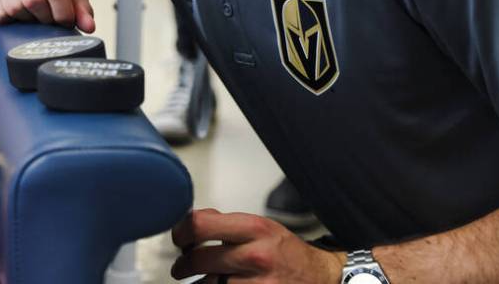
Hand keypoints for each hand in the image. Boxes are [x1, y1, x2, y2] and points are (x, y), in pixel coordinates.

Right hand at [0, 0, 95, 31]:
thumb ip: (80, 7)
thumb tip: (88, 27)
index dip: (63, 13)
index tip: (65, 21)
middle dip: (44, 18)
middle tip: (48, 18)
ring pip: (14, 8)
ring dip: (27, 20)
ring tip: (33, 13)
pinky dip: (10, 21)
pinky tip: (17, 12)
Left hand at [170, 208, 343, 282]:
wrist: (320, 277)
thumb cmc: (285, 250)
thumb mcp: (259, 226)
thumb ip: (225, 223)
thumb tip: (189, 221)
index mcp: (254, 229)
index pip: (200, 225)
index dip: (181, 231)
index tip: (178, 238)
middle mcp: (255, 256)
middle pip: (199, 259)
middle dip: (182, 265)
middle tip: (180, 267)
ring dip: (197, 283)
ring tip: (198, 280)